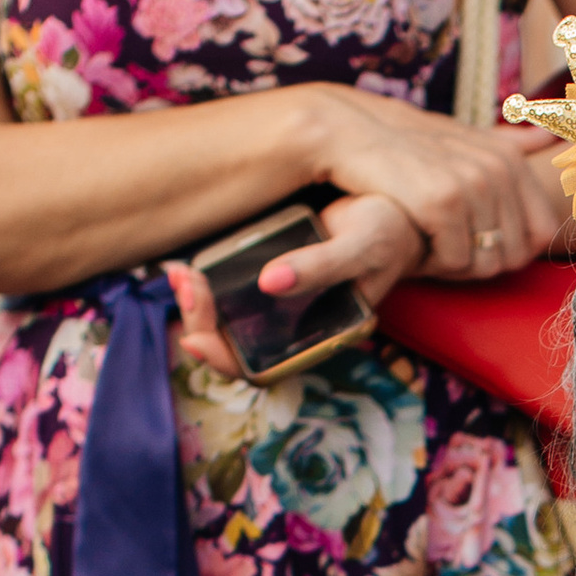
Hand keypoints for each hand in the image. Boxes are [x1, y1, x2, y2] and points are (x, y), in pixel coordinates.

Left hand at [166, 190, 423, 378]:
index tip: (193, 335)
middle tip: (183, 280)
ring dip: (195, 301)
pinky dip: (206, 278)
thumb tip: (269, 281)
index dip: (224, 359)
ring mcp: (281, 299)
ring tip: (178, 271)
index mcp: (320, 336)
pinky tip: (190, 260)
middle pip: (234, 345)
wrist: (397, 207)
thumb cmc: (389, 232)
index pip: (262, 368)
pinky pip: (230, 288)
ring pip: (226, 319)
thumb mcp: (362, 247)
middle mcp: (296, 325)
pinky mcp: (271, 270)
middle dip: (199, 320)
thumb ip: (321, 266)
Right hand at [314, 89, 568, 278]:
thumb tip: (545, 139)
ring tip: (428, 240)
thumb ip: (505, 142)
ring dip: (454, 265)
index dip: (513, 252)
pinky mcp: (441, 200)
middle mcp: (497, 168)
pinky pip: (455, 260)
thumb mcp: (460, 139)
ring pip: (486, 262)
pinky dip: (433, 263)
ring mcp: (472, 182)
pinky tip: (414, 240)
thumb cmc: (404, 147)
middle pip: (514, 255)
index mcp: (508, 159)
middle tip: (446, 246)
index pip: (542, 233)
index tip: (477, 243)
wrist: (347, 133)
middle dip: (481, 263)